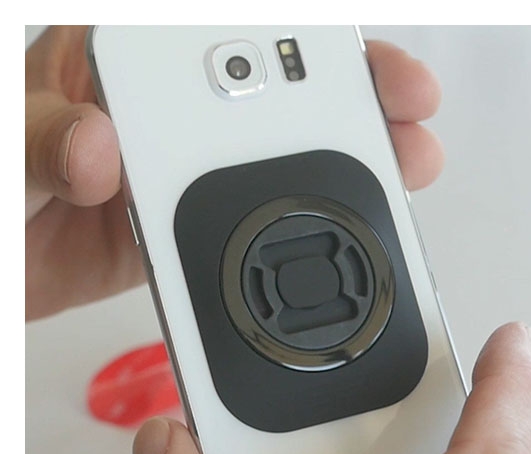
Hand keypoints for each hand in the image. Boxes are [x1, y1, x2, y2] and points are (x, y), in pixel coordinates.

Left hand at [25, 27, 442, 319]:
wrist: (2, 263)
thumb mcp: (7, 142)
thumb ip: (40, 134)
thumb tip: (100, 147)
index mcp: (118, 61)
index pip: (215, 29)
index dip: (289, 31)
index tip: (339, 42)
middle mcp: (166, 115)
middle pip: (272, 94)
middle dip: (349, 91)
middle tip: (406, 101)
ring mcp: (186, 175)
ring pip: (277, 157)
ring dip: (341, 160)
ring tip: (399, 163)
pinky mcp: (189, 231)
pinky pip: (254, 222)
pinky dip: (304, 221)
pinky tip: (344, 220)